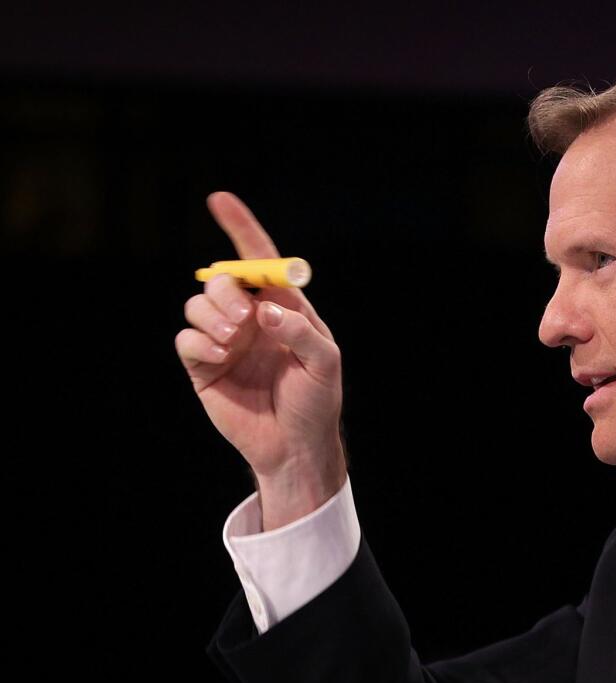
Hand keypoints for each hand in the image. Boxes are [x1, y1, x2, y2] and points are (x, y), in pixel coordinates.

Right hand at [176, 192, 345, 527]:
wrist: (294, 445)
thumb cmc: (316, 401)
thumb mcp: (324, 363)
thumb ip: (300, 332)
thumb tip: (264, 312)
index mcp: (283, 306)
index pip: (258, 259)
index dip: (240, 227)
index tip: (219, 199)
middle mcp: (250, 317)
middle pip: (220, 279)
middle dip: (225, 291)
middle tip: (244, 321)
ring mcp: (224, 339)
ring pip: (197, 304)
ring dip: (213, 317)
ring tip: (235, 344)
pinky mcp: (203, 365)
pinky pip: (186, 338)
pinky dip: (201, 342)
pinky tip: (222, 357)